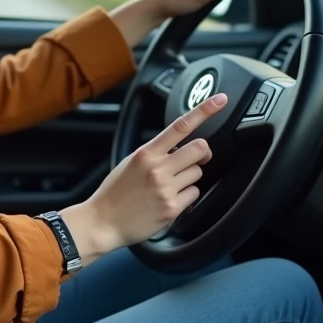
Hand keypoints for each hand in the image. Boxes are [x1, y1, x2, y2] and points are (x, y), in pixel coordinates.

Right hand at [59, 93, 225, 266]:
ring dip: (190, 177)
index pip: (180, 126)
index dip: (204, 110)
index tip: (220, 100)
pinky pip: (194, 194)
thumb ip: (154, 152)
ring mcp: (166, 188)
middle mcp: (158, 168)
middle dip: (202, 153)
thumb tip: (178, 146)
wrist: (103, 222)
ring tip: (171, 185)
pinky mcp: (172, 208)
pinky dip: (186, 196)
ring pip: (198, 173)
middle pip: (200, 149)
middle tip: (196, 159)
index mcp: (146, 153)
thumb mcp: (130, 162)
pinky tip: (170, 199)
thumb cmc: (115, 192)